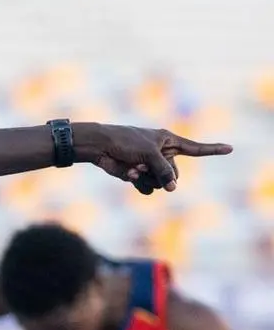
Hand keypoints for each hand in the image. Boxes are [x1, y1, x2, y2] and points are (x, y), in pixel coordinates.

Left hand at [77, 124, 231, 194]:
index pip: (195, 148)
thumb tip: (173, 188)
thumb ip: (164, 171)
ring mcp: (150, 166)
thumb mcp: (149, 154)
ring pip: (160, 184)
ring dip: (146, 178)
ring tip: (133, 167)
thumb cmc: (125, 142)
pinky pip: (146, 188)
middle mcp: (162, 154)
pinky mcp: (138, 175)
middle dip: (161, 174)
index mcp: (168, 142)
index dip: (213, 150)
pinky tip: (128, 173)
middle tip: (144, 164)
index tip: (230, 148)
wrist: (100, 147)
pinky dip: (138, 183)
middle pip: (174, 175)